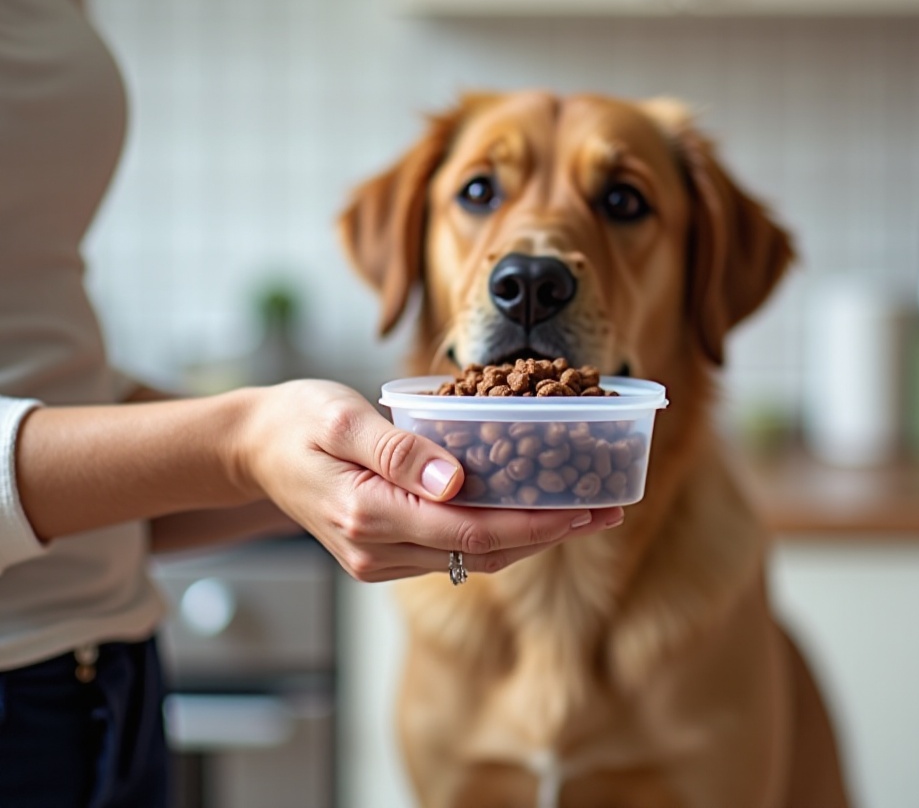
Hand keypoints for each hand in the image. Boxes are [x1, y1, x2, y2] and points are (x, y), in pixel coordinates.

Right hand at [232, 380, 623, 581]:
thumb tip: (456, 480)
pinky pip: (452, 552)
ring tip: (583, 512)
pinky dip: (497, 535)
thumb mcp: (341, 418)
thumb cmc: (298, 420)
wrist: (253, 447)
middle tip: (607, 509)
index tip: (587, 507)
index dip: (536, 523)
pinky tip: (528, 512)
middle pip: (482, 552)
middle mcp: (376, 549)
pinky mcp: (381, 554)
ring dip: (531, 537)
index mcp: (368, 513)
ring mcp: (378, 559)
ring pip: (471, 558)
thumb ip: (398, 449)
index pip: (472, 531)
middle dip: (550, 533)